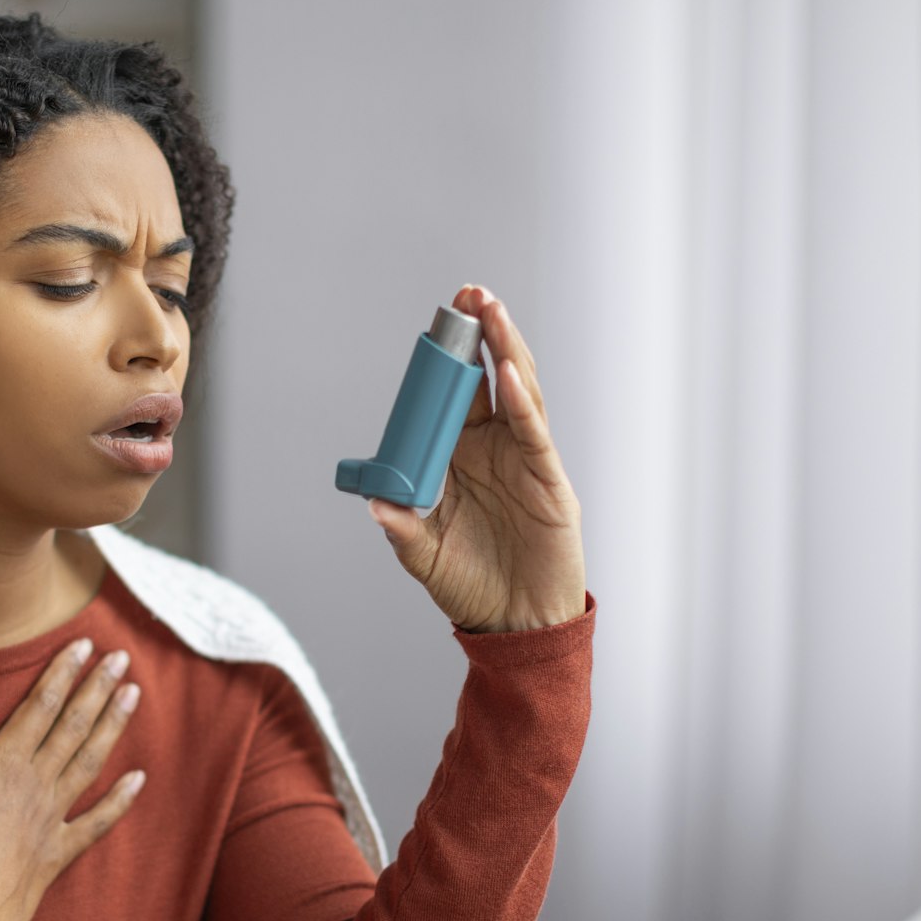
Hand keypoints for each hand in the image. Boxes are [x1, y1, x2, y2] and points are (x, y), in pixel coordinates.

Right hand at [0, 639, 143, 920]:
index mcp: (4, 765)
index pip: (40, 706)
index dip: (62, 673)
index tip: (84, 644)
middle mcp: (36, 785)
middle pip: (73, 727)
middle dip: (98, 688)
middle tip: (122, 657)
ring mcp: (52, 819)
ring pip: (90, 762)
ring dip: (113, 727)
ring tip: (134, 695)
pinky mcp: (58, 852)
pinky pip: (97, 822)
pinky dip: (120, 800)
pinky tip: (140, 780)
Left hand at [366, 285, 585, 632]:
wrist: (515, 626)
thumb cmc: (472, 587)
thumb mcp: (424, 557)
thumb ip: (402, 529)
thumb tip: (372, 503)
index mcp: (463, 456)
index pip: (457, 395)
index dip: (450, 359)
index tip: (440, 320)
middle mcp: (496, 449)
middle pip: (492, 379)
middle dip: (484, 335)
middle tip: (471, 294)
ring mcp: (526, 461)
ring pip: (519, 394)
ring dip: (506, 351)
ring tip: (492, 313)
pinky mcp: (549, 482)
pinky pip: (534, 434)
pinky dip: (521, 403)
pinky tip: (507, 374)